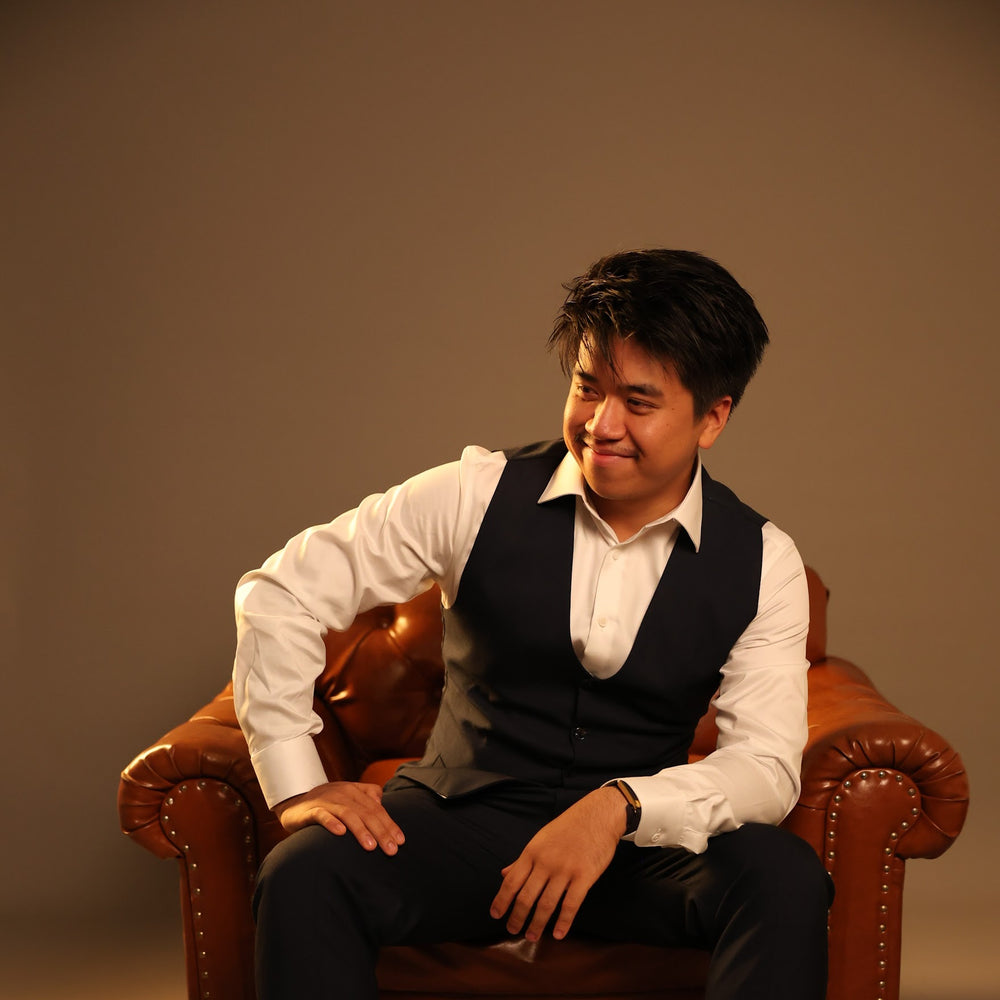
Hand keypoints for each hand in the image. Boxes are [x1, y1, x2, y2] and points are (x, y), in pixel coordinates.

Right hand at [273, 780, 405, 854]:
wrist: (294, 804)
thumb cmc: (327, 804)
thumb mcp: (348, 798)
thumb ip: (366, 797)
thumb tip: (381, 802)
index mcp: (354, 791)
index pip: (376, 808)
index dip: (389, 824)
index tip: (400, 841)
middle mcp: (343, 793)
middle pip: (366, 812)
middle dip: (380, 831)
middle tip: (391, 849)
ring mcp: (326, 801)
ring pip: (347, 813)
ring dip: (360, 830)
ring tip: (371, 846)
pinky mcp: (311, 810)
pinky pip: (322, 815)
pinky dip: (331, 822)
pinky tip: (340, 833)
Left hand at [489, 786, 624, 941]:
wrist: (598, 815)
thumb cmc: (568, 828)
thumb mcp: (541, 839)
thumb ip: (523, 859)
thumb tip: (503, 874)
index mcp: (532, 852)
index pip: (512, 881)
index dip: (502, 900)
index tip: (495, 915)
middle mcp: (546, 862)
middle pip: (526, 896)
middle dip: (517, 917)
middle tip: (513, 931)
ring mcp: (565, 870)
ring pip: (546, 904)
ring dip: (537, 924)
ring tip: (532, 937)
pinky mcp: (585, 876)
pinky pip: (571, 904)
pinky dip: (563, 922)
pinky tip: (558, 934)